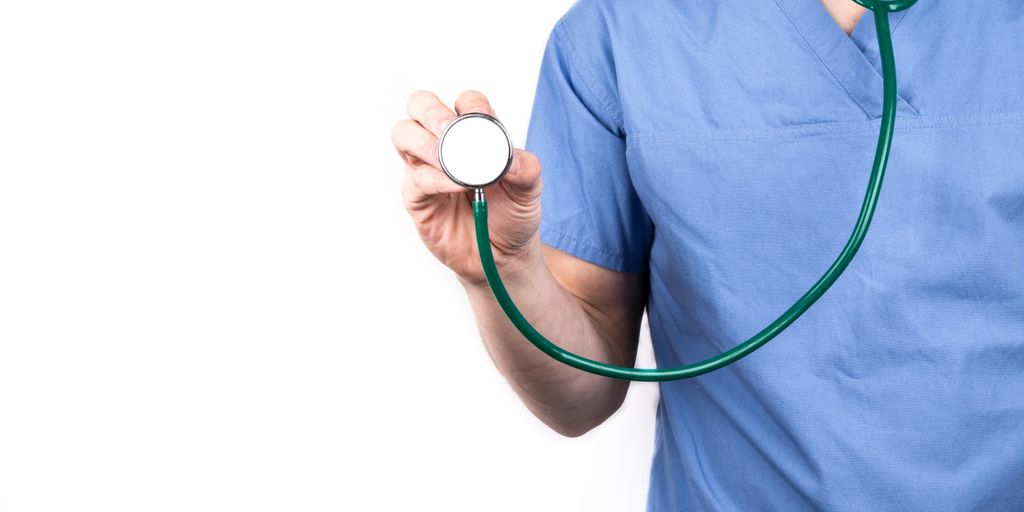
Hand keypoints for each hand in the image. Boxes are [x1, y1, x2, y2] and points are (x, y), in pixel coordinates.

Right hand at [392, 90, 543, 285]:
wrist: (501, 256)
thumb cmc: (512, 216)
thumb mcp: (530, 191)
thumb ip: (526, 169)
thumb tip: (510, 160)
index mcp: (473, 134)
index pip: (464, 103)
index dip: (471, 106)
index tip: (485, 122)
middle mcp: (445, 145)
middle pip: (421, 107)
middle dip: (432, 112)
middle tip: (449, 129)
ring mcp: (426, 168)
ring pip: (404, 135)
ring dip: (424, 142)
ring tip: (448, 160)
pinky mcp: (417, 197)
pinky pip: (416, 179)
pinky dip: (436, 179)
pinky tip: (457, 186)